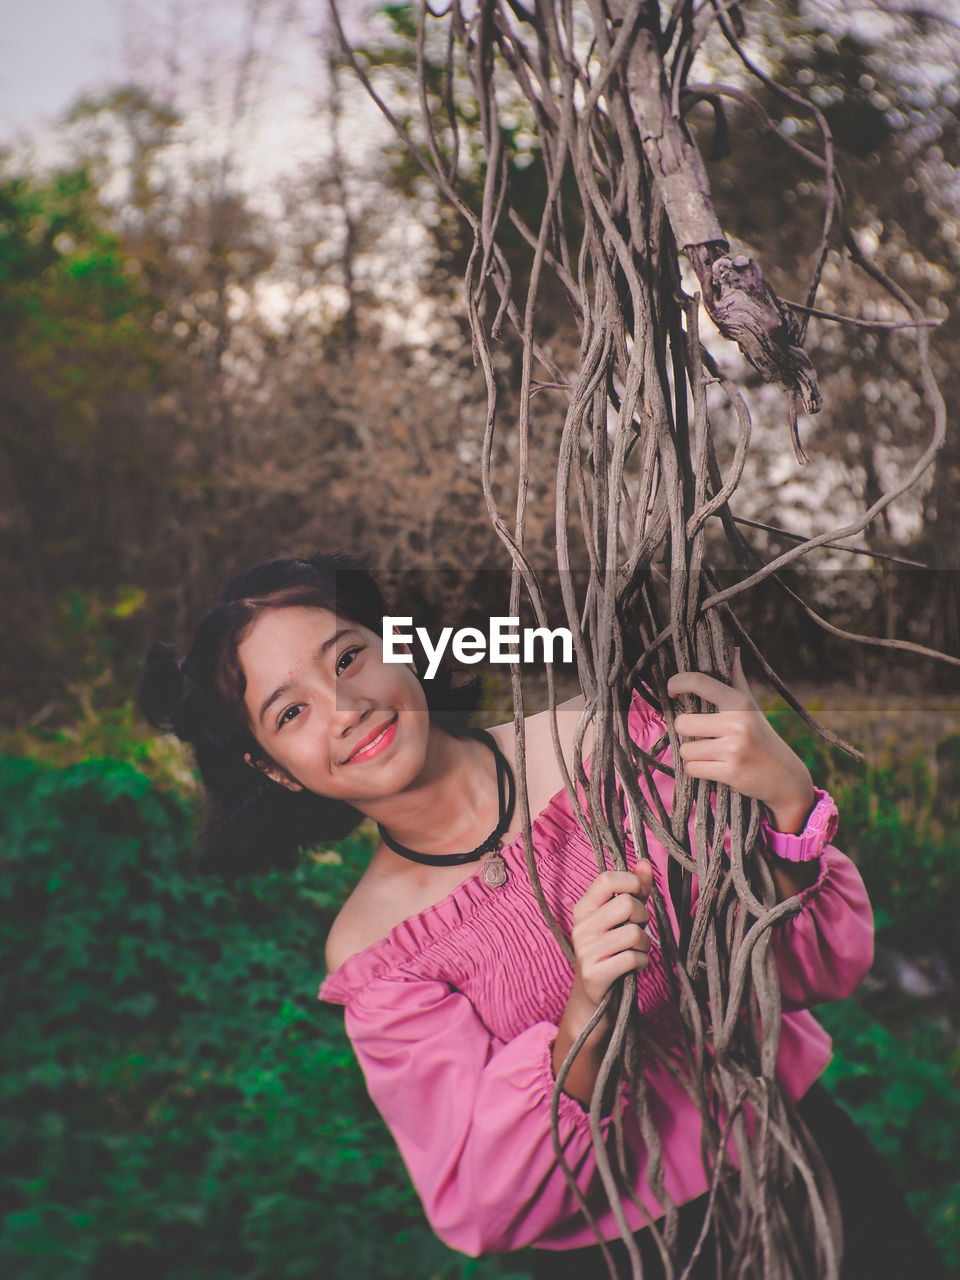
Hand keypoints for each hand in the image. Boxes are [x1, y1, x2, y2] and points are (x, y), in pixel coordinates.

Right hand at [569, 867, 652, 1011]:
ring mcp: (585, 951)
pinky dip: (642, 962)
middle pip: (626, 905)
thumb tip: (645, 862)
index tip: (639, 895)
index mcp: (583, 908)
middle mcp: (580, 926)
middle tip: (637, 929)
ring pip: (634, 933)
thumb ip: (633, 890)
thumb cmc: (610, 951)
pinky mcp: (595, 974)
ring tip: (635, 950)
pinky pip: (633, 958)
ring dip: (644, 944)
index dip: (632, 882)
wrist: (593, 999)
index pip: (607, 879)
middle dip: (643, 917)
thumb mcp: (618, 919)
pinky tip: (634, 965)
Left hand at [666, 650, 814, 834]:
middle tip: (700, 736)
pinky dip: (698, 770)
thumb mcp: (752, 708)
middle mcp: (737, 723)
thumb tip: (733, 649)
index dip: (677, 682)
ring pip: (685, 750)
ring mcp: (734, 749)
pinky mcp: (730, 772)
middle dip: (685, 732)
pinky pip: (692, 769)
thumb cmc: (762, 738)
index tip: (671, 691)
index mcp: (739, 703)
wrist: (786, 778)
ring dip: (692, 755)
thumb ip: (738, 680)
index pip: (699, 682)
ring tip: (712, 755)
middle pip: (682, 723)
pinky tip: (715, 768)